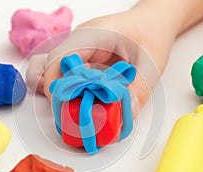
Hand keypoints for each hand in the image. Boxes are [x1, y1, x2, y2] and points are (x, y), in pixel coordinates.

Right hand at [27, 7, 175, 116]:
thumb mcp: (152, 63)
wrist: (151, 22)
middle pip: (50, 68)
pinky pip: (62, 76)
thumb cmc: (151, 34)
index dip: (57, 88)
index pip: (59, 59)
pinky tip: (80, 104)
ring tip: (73, 112)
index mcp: (94, 34)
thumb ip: (138, 90)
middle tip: (74, 118)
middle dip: (59, 96)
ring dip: (58, 94)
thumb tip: (122, 117)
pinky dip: (66, 92)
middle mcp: (79, 41)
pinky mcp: (79, 61)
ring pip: (50, 71)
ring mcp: (76, 50)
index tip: (68, 111)